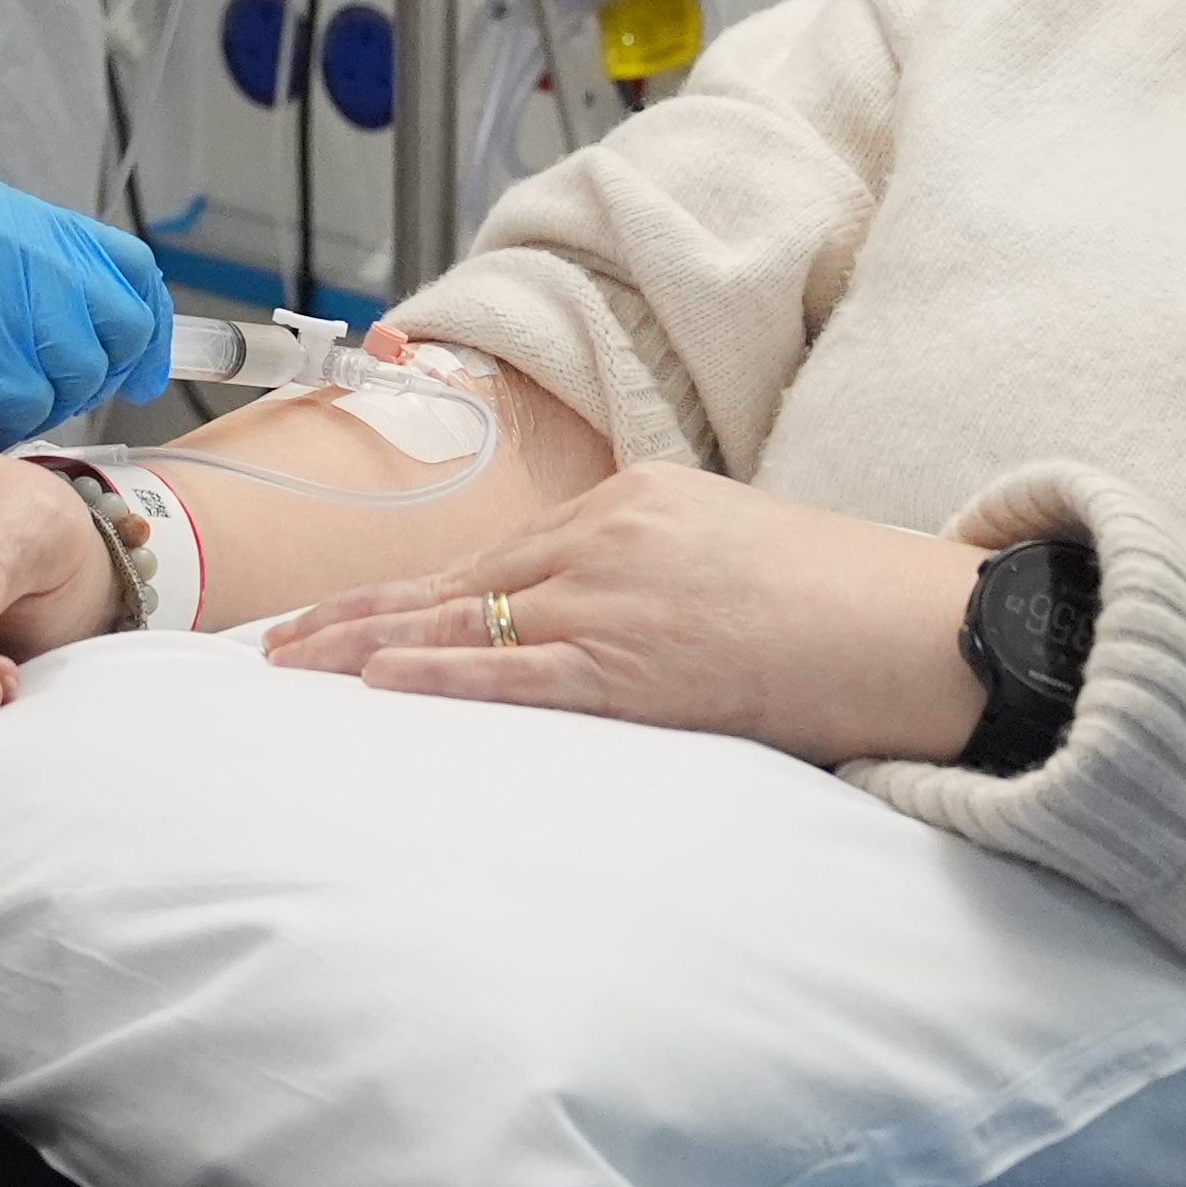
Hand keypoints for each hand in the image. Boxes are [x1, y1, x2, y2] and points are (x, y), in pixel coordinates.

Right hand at [0, 112, 167, 445]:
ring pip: (70, 381)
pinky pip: (21, 412)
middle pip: (114, 334)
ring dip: (35, 400)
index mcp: (32, 222)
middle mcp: (38, 261)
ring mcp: (15, 309)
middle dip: (94, 372)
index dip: (142, 324)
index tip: (137, 361)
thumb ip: (17, 266)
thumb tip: (56, 309)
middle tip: (42, 391)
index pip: (131, 273)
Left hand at [268, 465, 995, 766]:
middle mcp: (608, 537)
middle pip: (454, 584)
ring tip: (289, 670)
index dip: (405, 589)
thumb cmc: (834, 598)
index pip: (493, 554)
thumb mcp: (726, 546)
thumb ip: (649, 565)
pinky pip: (516, 675)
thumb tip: (591, 612)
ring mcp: (617, 598)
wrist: (913, 623)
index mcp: (630, 500)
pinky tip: (376, 686)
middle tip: (272, 646)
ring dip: (364, 651)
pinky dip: (439, 679)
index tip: (341, 612)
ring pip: (463, 625)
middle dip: (354, 618)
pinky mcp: (636, 666)